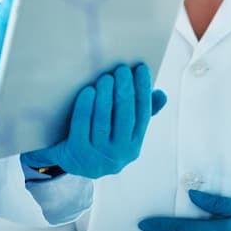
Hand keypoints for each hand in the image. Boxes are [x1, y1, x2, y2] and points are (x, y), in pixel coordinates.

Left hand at [21, 63, 165, 178]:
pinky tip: (88, 91)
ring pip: (103, 122)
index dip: (143, 91)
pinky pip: (82, 126)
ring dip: (106, 97)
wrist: (69, 162)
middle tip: (121, 69)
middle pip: (125, 118)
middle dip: (125, 91)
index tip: (140, 68)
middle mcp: (120, 153)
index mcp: (134, 146)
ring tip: (105, 78)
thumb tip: (161, 95)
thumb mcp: (119, 130)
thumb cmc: (97, 137)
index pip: (143, 115)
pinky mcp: (78, 153)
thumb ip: (139, 113)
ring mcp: (99, 156)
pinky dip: (86, 107)